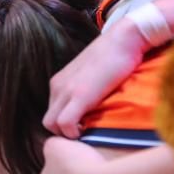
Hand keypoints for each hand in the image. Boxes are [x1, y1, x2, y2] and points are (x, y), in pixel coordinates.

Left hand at [43, 17, 147, 137]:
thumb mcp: (91, 76)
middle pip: (48, 121)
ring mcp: (66, 90)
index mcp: (58, 82)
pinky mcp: (79, 95)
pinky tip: (88, 131)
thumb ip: (84, 90)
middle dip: (63, 132)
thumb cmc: (114, 56)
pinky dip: (73, 133)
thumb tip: (90, 109)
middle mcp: (57, 86)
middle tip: (84, 134)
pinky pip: (65, 124)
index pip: (52, 112)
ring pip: (52, 125)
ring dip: (67, 134)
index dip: (64, 125)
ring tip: (87, 133)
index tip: (81, 128)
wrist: (124, 39)